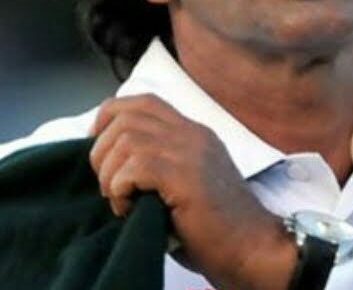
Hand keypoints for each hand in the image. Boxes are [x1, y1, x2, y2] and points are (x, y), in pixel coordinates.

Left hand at [89, 94, 295, 289]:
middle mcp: (192, 134)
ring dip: (110, 174)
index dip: (110, 117)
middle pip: (126, 116)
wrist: (252, 249)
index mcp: (193, 133)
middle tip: (108, 184)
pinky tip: (129, 208)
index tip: (99, 147)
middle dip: (102, 150)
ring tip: (120, 200)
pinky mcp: (185, 175)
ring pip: (126, 140)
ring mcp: (190, 151)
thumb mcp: (185, 183)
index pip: (143, 102)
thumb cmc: (215, 229)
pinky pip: (135, 166)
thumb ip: (157, 164)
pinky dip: (121, 188)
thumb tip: (109, 162)